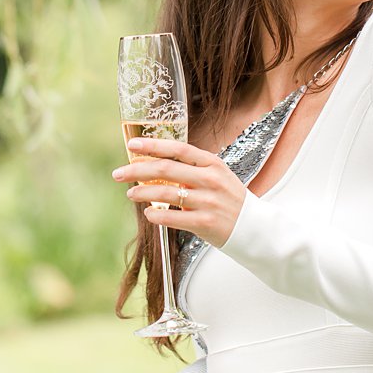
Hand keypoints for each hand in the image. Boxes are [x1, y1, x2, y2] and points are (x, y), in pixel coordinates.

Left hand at [113, 139, 246, 246]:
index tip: (132, 145)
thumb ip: (192, 169)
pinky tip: (148, 215)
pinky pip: (172, 217)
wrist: (253, 227)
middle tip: (118, 173)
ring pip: (166, 193)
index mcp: (212, 163)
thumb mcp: (217, 176)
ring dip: (143, 192)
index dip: (153, 145)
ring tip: (131, 193)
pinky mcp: (205, 223)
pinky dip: (156, 216)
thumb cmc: (229, 199)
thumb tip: (155, 165)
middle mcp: (210, 179)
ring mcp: (208, 201)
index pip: (178, 148)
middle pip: (166, 169)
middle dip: (137, 170)